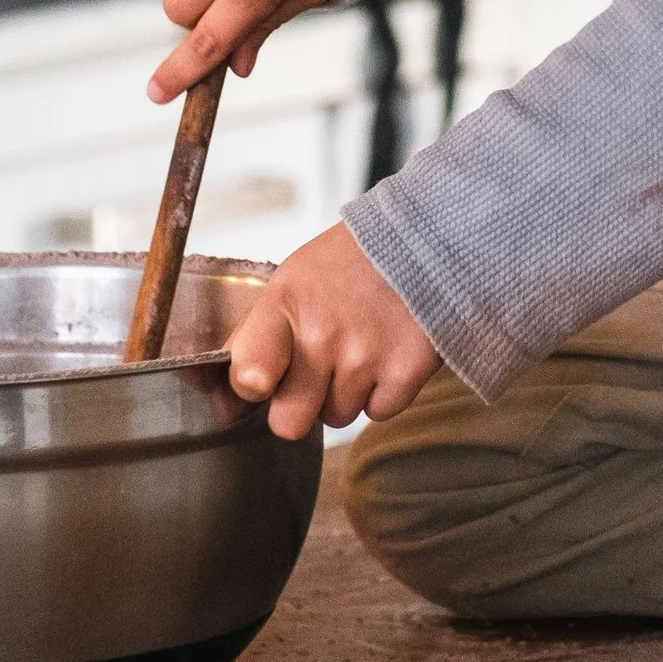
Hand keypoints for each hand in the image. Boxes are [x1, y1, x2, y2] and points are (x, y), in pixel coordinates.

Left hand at [227, 223, 439, 438]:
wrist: (425, 238)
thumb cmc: (353, 260)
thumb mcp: (295, 279)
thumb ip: (261, 330)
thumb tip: (236, 381)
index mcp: (286, 305)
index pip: (247, 376)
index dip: (252, 387)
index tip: (263, 380)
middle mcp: (323, 335)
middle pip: (289, 423)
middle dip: (301, 404)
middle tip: (319, 371)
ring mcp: (365, 358)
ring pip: (338, 416)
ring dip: (347, 392)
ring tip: (362, 346)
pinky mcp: (405, 373)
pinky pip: (379, 412)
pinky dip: (385, 391)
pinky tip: (388, 352)